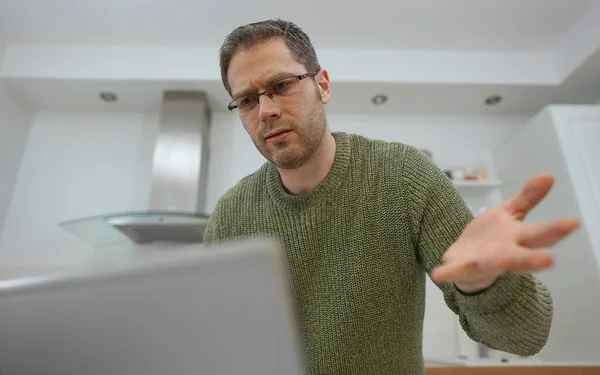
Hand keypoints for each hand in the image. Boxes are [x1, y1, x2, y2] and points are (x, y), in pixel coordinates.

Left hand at [430, 173, 579, 293]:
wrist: (467, 259)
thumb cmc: (494, 236)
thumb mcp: (510, 213)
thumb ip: (528, 198)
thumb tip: (547, 175)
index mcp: (519, 239)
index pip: (541, 234)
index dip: (557, 229)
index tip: (573, 223)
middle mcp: (506, 254)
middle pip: (524, 256)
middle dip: (535, 258)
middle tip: (549, 260)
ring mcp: (484, 262)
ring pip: (494, 264)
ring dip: (499, 264)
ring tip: (504, 261)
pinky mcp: (461, 267)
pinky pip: (455, 272)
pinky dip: (448, 273)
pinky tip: (438, 274)